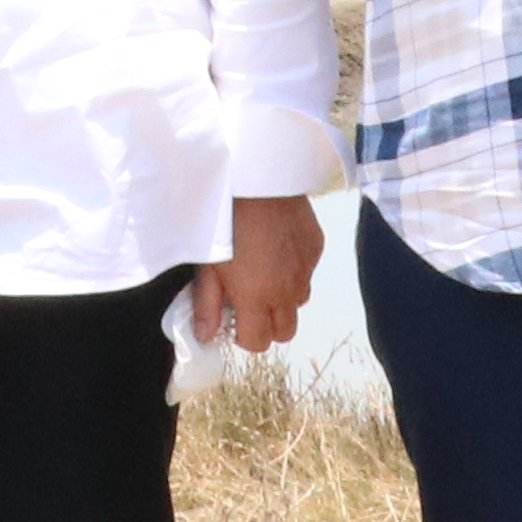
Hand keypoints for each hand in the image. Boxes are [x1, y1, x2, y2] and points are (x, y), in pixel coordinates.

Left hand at [196, 193, 322, 353]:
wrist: (258, 179)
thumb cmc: (225, 220)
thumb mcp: (208, 264)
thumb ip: (207, 305)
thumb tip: (206, 336)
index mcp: (257, 298)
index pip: (259, 343)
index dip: (244, 337)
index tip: (234, 320)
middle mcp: (287, 291)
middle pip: (285, 332)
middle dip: (267, 325)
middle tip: (250, 303)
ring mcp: (305, 270)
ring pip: (299, 302)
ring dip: (283, 298)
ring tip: (265, 273)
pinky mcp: (316, 248)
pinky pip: (307, 272)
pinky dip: (294, 270)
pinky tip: (277, 248)